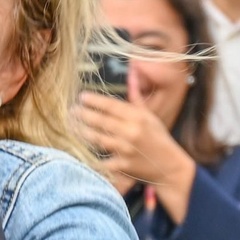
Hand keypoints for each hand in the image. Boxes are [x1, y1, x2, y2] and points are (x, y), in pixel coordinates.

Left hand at [74, 70, 193, 202]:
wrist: (169, 166)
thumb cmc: (158, 138)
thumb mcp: (150, 116)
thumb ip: (136, 98)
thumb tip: (132, 74)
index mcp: (139, 117)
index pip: (112, 105)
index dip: (95, 100)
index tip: (81, 97)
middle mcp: (132, 131)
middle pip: (101, 120)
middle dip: (83, 114)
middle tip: (70, 110)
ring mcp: (126, 149)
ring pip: (97, 138)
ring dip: (81, 131)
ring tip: (70, 125)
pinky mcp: (122, 165)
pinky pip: (100, 160)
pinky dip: (88, 157)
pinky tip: (75, 151)